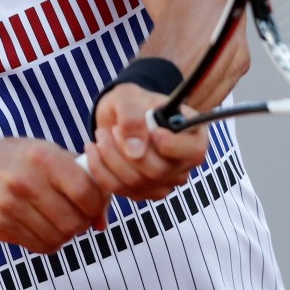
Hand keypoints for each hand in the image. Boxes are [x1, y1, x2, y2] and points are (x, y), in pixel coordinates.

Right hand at [0, 138, 109, 253]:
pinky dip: (50, 242)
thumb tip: (102, 223)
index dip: (96, 204)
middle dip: (82, 223)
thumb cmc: (25, 161)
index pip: (85, 192)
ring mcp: (10, 206)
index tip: (93, 205)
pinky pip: (40, 246)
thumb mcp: (53, 156)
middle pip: (73, 221)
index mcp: (44, 157)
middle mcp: (26, 181)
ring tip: (60, 220)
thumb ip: (85, 182)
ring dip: (66, 234)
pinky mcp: (1, 226)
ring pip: (58, 238)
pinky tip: (45, 227)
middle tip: (78, 216)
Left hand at [84, 84, 208, 200]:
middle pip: (158, 171)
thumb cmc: (132, 103)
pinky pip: (120, 189)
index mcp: (192, 135)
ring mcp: (165, 181)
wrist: (118, 117)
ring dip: (110, 158)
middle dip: (127, 149)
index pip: (195, 151)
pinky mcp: (143, 192)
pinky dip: (101, 169)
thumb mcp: (129, 96)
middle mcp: (183, 163)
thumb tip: (135, 151)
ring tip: (101, 135)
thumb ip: (133, 116)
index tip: (153, 132)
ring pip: (136, 182)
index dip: (173, 146)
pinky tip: (94, 150)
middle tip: (113, 129)